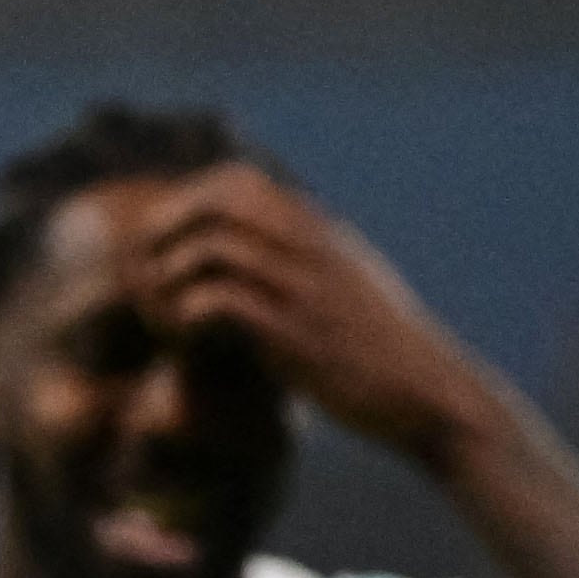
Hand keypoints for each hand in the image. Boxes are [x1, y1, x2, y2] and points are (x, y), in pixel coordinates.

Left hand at [132, 164, 507, 470]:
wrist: (429, 397)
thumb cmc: (382, 353)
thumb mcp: (348, 288)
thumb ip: (307, 261)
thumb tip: (267, 255)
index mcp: (318, 232)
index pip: (239, 181)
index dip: (189, 202)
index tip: (168, 245)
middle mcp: (310, 249)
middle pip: (219, 200)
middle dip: (169, 230)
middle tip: (149, 273)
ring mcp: (304, 290)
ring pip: (213, 249)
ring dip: (173, 279)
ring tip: (165, 315)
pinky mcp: (296, 338)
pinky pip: (221, 305)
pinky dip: (188, 319)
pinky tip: (187, 343)